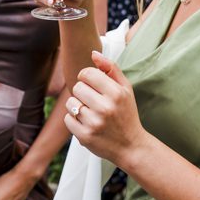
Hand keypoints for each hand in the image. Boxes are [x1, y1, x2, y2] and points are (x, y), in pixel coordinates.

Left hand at [64, 50, 149, 167]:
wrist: (131, 146)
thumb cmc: (126, 114)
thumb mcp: (125, 89)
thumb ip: (111, 68)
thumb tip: (93, 53)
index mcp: (116, 93)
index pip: (87, 73)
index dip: (86, 77)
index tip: (92, 84)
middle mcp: (105, 108)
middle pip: (77, 87)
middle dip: (83, 92)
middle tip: (93, 101)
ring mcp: (94, 123)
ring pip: (71, 103)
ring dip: (77, 106)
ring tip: (90, 112)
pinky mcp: (85, 136)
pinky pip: (68, 119)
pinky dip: (74, 120)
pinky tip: (86, 123)